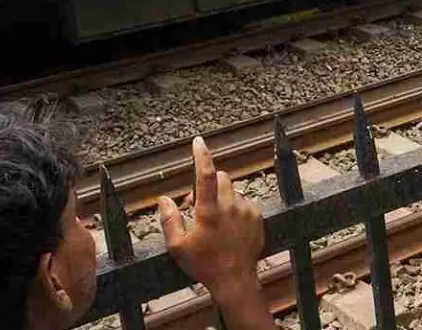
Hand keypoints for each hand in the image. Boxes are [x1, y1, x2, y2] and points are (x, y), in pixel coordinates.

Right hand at [158, 138, 264, 298]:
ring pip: (233, 190)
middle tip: (198, 206)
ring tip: (215, 220)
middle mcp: (230, 206)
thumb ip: (169, 220)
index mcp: (209, 211)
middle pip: (221, 178)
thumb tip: (164, 199)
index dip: (201, 155)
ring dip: (223, 197)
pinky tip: (229, 227)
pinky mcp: (257, 216)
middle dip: (209, 184)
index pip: (205, 175)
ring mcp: (246, 210)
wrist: (235, 279)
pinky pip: (244, 202)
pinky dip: (235, 207)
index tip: (198, 141)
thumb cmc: (204, 264)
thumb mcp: (178, 246)